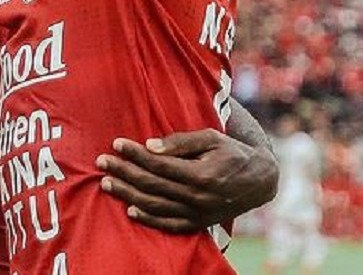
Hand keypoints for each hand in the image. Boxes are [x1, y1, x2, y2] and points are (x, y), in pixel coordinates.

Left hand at [96, 129, 278, 232]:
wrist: (260, 181)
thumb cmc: (232, 153)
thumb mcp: (212, 138)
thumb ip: (181, 142)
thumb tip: (150, 145)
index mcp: (201, 174)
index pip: (159, 164)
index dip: (135, 153)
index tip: (117, 143)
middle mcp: (198, 197)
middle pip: (152, 185)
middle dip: (124, 172)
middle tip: (102, 161)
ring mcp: (198, 213)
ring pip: (155, 205)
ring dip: (128, 194)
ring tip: (107, 183)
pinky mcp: (199, 223)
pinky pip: (169, 225)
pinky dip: (149, 219)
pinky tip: (130, 210)